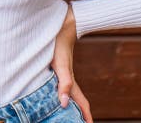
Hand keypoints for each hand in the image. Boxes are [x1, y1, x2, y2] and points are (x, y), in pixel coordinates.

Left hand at [50, 4, 92, 122]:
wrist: (60, 26)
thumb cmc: (59, 44)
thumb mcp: (60, 65)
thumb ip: (64, 83)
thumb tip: (65, 103)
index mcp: (71, 82)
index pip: (82, 104)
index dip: (86, 116)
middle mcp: (68, 80)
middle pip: (76, 101)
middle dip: (79, 114)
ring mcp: (63, 74)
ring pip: (69, 94)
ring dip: (70, 105)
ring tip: (68, 115)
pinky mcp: (57, 68)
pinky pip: (60, 85)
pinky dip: (60, 94)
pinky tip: (54, 95)